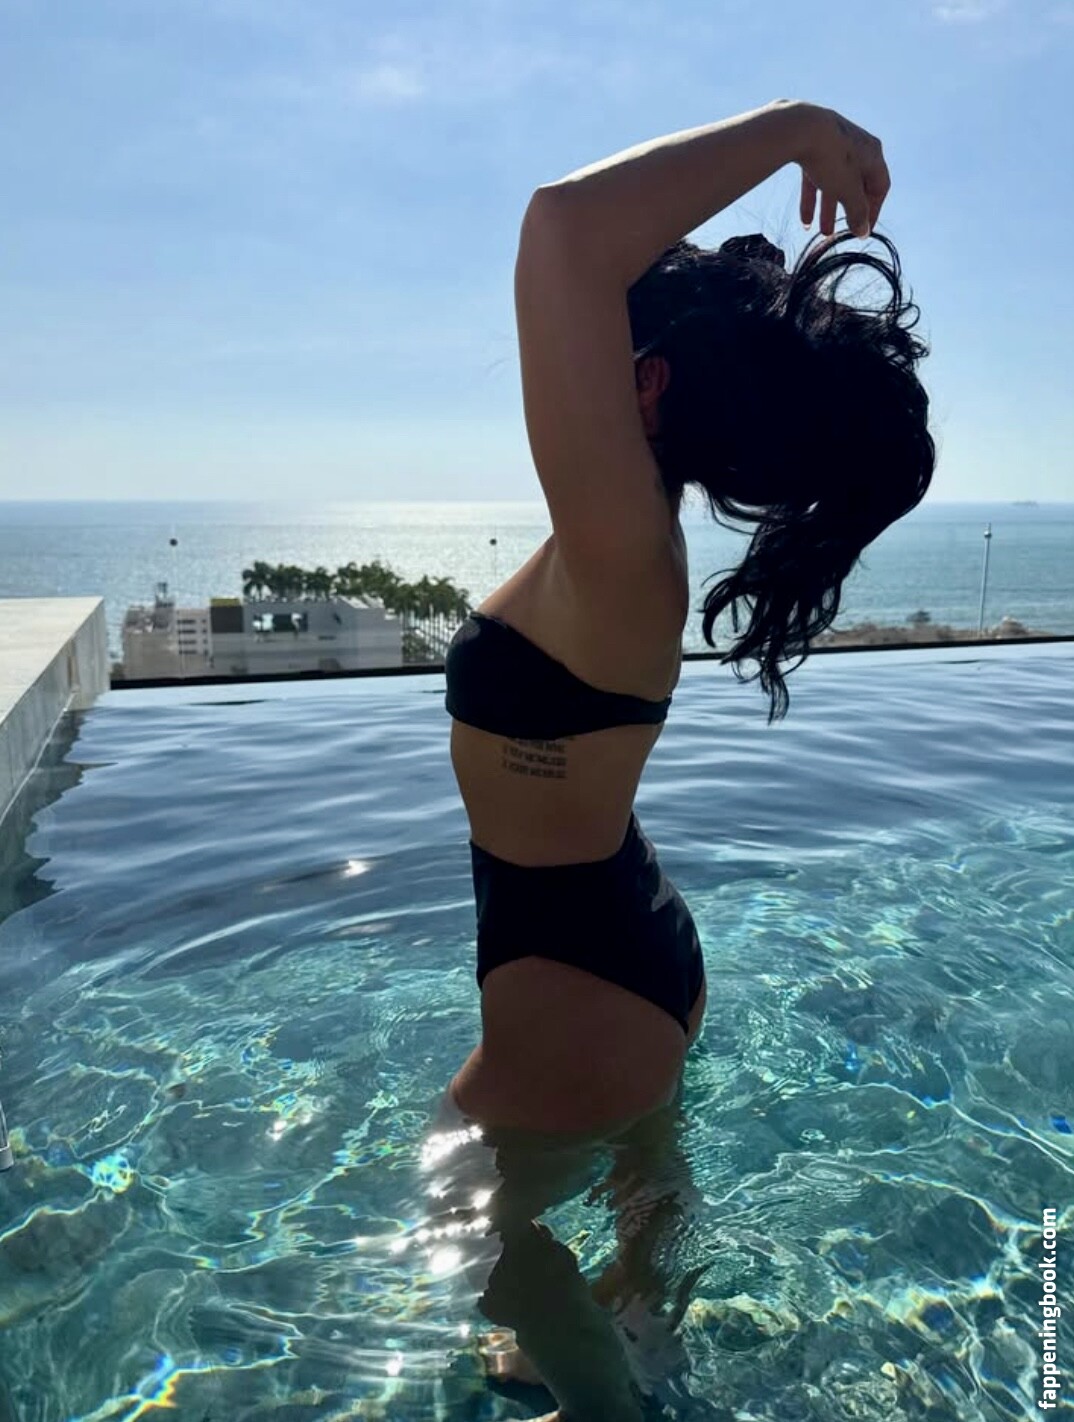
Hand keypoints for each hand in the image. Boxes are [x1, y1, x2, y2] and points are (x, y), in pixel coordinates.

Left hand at [795, 104, 889, 238]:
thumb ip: (857, 213)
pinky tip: (805, 221)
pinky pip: (816, 176)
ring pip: (835, 183)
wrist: (801, 129)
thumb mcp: (847, 191)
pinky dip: (812, 198)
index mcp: (873, 154)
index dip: (873, 211)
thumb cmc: (832, 160)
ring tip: (823, 233)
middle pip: (856, 186)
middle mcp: (857, 147)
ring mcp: (834, 145)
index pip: (880, 187)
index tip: (863, 230)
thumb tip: (863, 232)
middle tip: (842, 234)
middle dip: (847, 212)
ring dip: (829, 209)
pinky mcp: (813, 146)